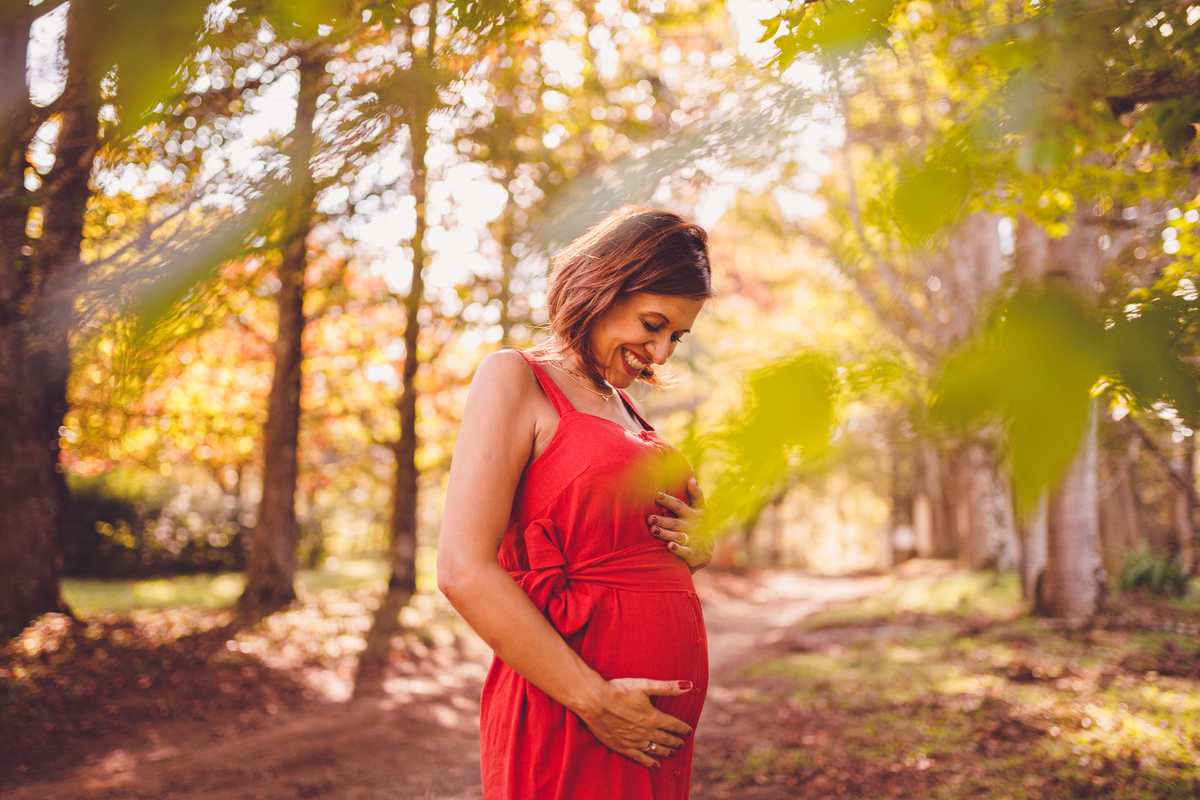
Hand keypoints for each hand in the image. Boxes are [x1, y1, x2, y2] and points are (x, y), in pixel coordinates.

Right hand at [579, 678, 693, 767]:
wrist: (595, 701)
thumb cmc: (619, 690)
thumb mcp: (645, 685)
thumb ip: (667, 687)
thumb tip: (688, 686)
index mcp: (654, 717)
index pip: (674, 725)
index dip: (683, 728)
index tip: (689, 731)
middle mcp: (647, 732)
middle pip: (666, 739)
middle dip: (676, 741)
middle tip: (682, 743)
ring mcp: (635, 741)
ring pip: (655, 749)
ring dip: (665, 751)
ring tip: (672, 753)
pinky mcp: (622, 747)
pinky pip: (639, 758)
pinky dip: (649, 762)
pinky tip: (655, 766)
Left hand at [649, 478, 711, 572]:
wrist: (706, 551)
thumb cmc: (697, 525)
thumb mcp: (699, 510)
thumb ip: (695, 495)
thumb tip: (692, 478)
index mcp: (695, 514)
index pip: (681, 505)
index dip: (669, 500)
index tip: (657, 495)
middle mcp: (693, 526)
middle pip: (675, 521)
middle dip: (662, 519)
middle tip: (648, 517)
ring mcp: (693, 540)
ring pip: (677, 535)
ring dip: (665, 533)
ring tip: (653, 530)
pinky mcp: (692, 553)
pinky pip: (684, 551)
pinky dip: (677, 549)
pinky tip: (669, 546)